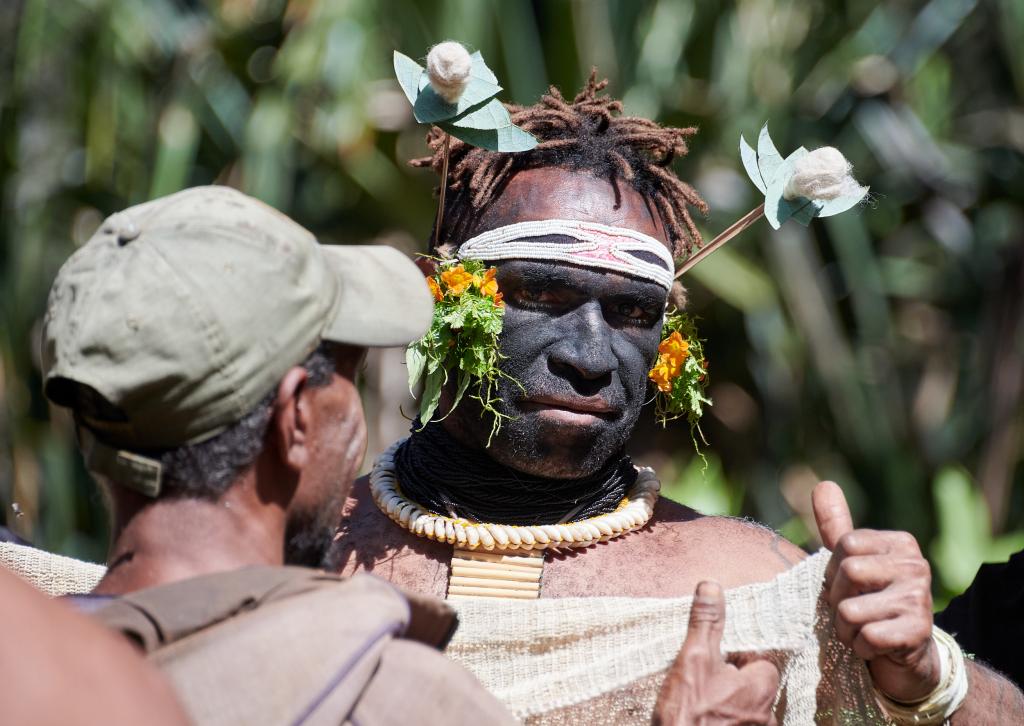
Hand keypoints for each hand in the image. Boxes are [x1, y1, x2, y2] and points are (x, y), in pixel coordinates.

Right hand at [654, 581, 778, 724]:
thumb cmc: (688, 714)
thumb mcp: (693, 659)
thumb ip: (706, 623)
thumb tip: (711, 586)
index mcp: (761, 687)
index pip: (761, 661)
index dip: (737, 658)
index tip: (715, 661)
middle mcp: (767, 716)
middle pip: (754, 689)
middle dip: (732, 685)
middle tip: (704, 685)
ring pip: (747, 713)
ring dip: (729, 709)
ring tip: (702, 707)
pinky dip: (725, 723)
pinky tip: (705, 723)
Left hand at [812, 480, 940, 701]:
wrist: (906, 654)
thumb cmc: (872, 600)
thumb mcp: (853, 559)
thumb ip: (837, 525)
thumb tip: (824, 484)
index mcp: (900, 543)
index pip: (845, 544)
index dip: (833, 570)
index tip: (848, 585)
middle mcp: (916, 565)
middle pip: (848, 573)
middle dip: (837, 599)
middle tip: (853, 610)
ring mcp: (920, 599)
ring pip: (849, 610)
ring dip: (846, 628)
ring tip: (863, 629)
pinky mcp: (918, 633)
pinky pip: (866, 637)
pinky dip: (860, 647)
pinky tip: (876, 647)